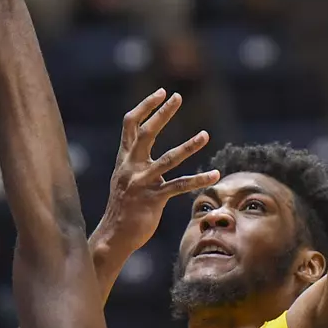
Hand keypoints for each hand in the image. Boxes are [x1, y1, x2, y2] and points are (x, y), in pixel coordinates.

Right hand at [96, 89, 218, 254]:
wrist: (113, 235)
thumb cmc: (123, 207)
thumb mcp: (124, 178)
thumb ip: (134, 161)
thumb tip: (142, 146)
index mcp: (125, 159)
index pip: (131, 124)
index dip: (145, 106)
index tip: (161, 93)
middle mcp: (131, 167)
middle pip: (146, 133)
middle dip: (162, 113)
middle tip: (177, 96)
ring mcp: (142, 182)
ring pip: (168, 159)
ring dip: (188, 146)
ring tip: (206, 135)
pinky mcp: (153, 199)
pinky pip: (179, 186)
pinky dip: (198, 180)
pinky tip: (214, 175)